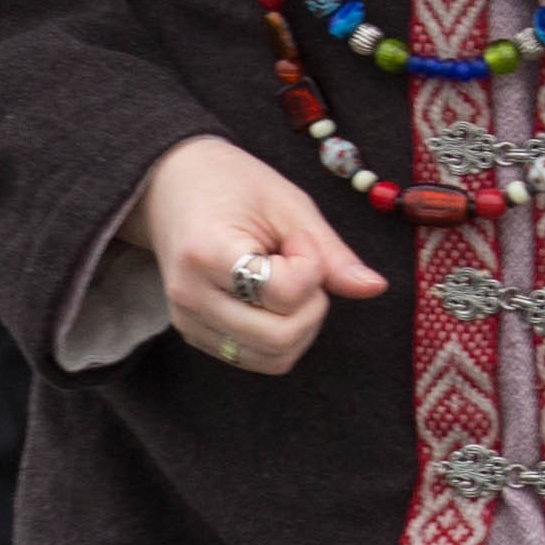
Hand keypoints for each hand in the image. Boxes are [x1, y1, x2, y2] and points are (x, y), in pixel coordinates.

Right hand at [124, 134, 385, 373]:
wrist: (170, 187)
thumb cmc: (233, 186)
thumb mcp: (289, 204)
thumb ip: (331, 251)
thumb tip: (375, 288)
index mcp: (206, 255)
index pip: (285, 293)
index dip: (311, 265)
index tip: (295, 237)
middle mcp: (190, 298)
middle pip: (281, 339)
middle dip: (312, 305)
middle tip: (301, 264)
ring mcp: (188, 323)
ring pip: (273, 358)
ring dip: (300, 325)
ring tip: (286, 279)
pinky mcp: (195, 336)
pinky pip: (257, 357)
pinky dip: (281, 334)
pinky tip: (271, 296)